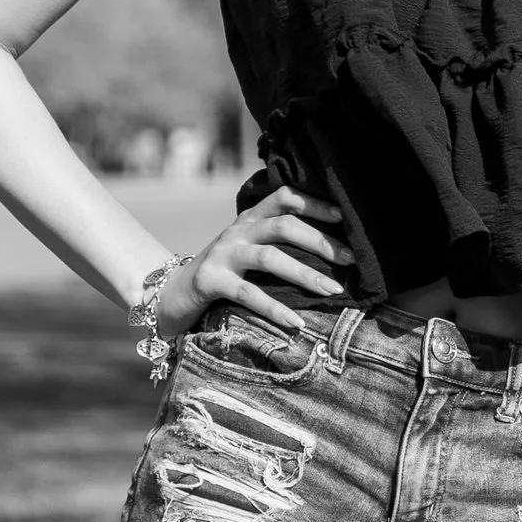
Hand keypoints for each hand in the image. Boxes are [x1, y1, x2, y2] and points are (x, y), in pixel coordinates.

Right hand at [154, 185, 351, 340]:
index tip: (344, 218)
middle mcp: (237, 231)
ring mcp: (222, 255)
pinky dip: (275, 309)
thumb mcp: (249, 252)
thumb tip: (332, 256)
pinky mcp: (209, 281)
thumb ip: (277, 246)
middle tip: (351, 261)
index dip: (314, 203)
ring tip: (332, 291)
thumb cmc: (223, 274)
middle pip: (283, 226)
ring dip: (305, 274)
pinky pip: (247, 293)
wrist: (171, 294)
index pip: (284, 197)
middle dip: (320, 242)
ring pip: (269, 257)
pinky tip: (296, 323)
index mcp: (249, 219)